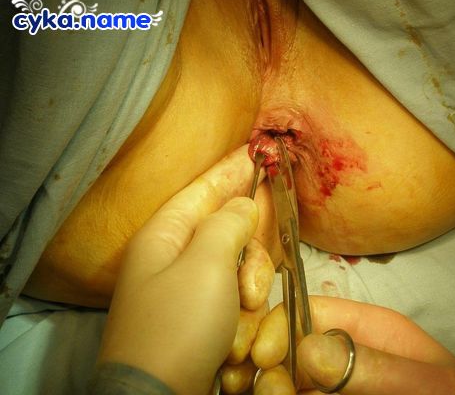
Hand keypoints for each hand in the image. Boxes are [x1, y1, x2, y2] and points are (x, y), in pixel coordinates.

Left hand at [97, 146, 275, 393]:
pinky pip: (235, 299)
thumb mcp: (207, 265)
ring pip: (239, 270)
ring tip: (241, 317)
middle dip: (249, 259)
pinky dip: (243, 316)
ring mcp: (188, 291)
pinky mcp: (202, 319)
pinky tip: (238, 338)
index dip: (230, 170)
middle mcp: (174, 258)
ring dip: (249, 293)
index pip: (202, 189)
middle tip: (250, 285)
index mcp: (164, 236)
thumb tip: (243, 204)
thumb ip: (229, 224)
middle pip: (229, 234)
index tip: (256, 150)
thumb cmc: (180, 325)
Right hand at [252, 296, 454, 394]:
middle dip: (270, 365)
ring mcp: (337, 386)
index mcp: (369, 329)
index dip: (279, 326)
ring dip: (271, 387)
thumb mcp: (428, 385)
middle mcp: (345, 354)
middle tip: (271, 391)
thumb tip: (307, 348)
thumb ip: (372, 366)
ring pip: (288, 380)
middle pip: (290, 349)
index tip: (260, 355)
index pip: (310, 310)